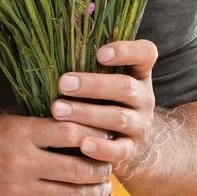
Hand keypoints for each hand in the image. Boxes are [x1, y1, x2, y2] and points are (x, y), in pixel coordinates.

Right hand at [0, 110, 113, 195]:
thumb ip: (31, 118)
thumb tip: (66, 114)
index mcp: (18, 132)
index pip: (71, 131)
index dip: (95, 133)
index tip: (106, 135)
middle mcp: (22, 162)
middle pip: (79, 167)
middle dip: (102, 167)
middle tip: (109, 165)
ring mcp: (19, 191)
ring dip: (96, 193)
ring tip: (103, 188)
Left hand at [54, 40, 158, 179]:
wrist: (130, 140)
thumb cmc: (105, 100)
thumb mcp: (105, 79)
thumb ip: (88, 63)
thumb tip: (50, 45)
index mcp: (138, 74)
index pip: (145, 54)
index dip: (126, 51)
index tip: (100, 53)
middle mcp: (143, 98)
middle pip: (126, 88)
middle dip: (93, 85)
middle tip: (63, 83)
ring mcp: (139, 125)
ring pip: (119, 118)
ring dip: (87, 114)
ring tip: (58, 110)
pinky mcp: (131, 150)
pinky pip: (120, 150)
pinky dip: (102, 148)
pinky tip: (83, 144)